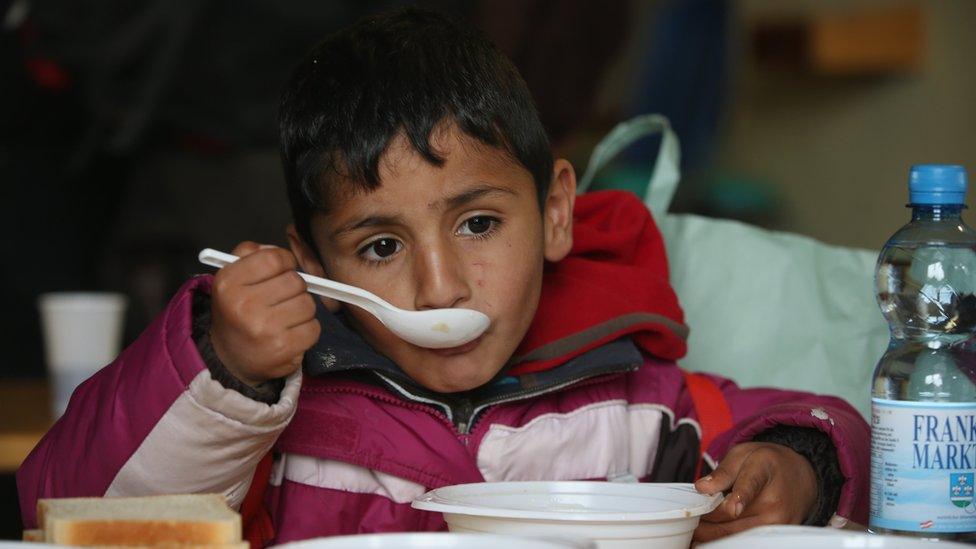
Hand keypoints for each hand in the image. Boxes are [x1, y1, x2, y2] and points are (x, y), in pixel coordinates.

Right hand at [210, 242, 320, 385]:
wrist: (229, 358)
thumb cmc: (237, 310)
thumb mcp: (233, 276)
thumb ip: (253, 253)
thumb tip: (283, 251)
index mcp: (229, 283)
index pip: (274, 258)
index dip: (285, 262)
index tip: (281, 271)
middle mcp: (244, 305)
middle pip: (296, 281)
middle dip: (294, 288)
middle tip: (281, 298)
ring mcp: (265, 329)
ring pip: (308, 304)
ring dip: (302, 309)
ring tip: (284, 317)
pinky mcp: (283, 348)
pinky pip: (314, 327)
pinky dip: (307, 330)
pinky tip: (290, 333)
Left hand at [692, 442, 817, 542]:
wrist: (801, 477)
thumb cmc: (767, 463)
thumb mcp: (743, 454)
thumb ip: (722, 471)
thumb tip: (701, 488)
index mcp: (763, 471)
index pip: (750, 486)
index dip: (740, 497)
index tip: (733, 506)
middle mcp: (773, 502)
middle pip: (731, 518)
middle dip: (704, 519)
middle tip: (686, 520)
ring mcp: (777, 523)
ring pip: (734, 534)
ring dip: (711, 534)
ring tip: (693, 531)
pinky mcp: (775, 535)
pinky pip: (744, 540)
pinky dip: (726, 539)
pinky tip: (710, 537)